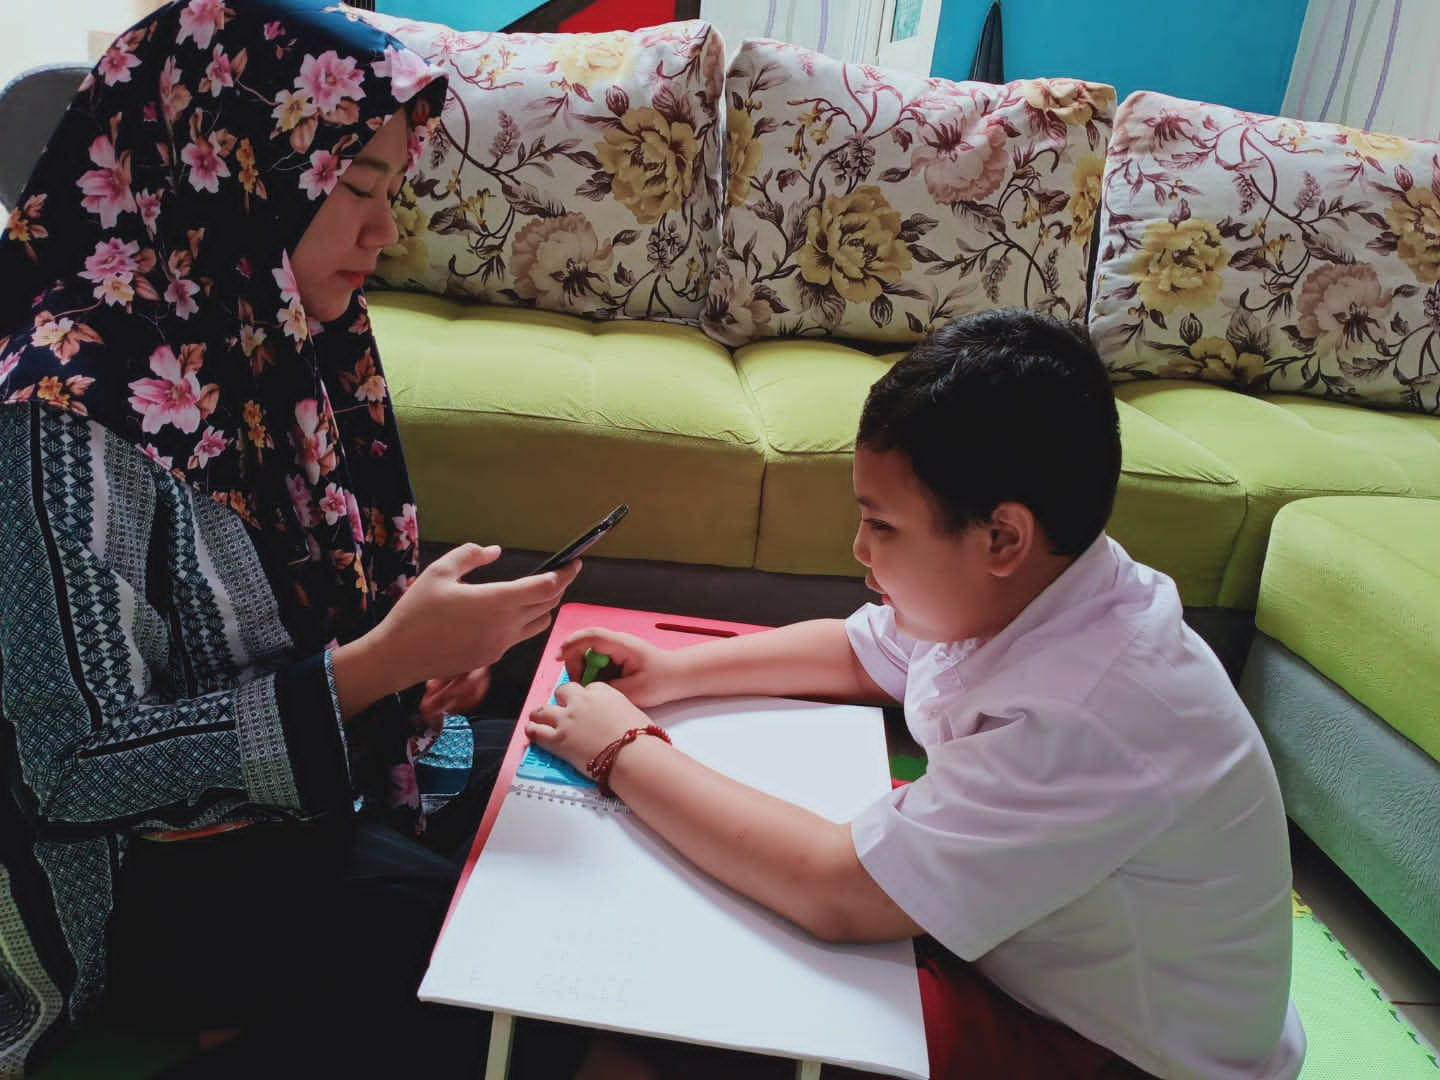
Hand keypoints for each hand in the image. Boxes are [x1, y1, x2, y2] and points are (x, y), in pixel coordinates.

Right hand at [335, 544, 580, 719]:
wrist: (399, 657)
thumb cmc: (415, 612)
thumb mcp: (440, 572)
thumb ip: (471, 555)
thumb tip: (495, 551)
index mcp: (497, 601)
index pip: (546, 587)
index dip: (565, 573)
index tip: (574, 562)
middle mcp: (506, 626)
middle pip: (549, 604)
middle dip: (559, 586)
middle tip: (561, 571)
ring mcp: (501, 644)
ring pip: (539, 623)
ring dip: (544, 606)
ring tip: (537, 590)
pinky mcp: (492, 656)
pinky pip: (519, 636)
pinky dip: (524, 621)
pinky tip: (509, 610)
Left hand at [526, 681, 649, 772]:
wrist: (633, 755)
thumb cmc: (640, 737)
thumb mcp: (632, 710)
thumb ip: (616, 708)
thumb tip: (614, 716)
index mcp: (602, 691)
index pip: (587, 687)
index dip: (584, 697)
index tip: (585, 704)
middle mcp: (581, 701)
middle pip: (563, 691)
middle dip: (562, 700)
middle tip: (563, 709)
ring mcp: (567, 719)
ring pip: (543, 709)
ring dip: (541, 714)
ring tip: (538, 717)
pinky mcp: (558, 739)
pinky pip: (537, 731)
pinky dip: (532, 730)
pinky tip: (531, 730)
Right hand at [557, 628, 685, 707]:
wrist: (678, 677)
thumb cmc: (661, 680)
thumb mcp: (632, 691)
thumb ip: (605, 690)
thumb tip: (585, 690)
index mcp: (621, 644)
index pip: (590, 636)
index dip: (570, 644)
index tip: (559, 658)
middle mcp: (617, 642)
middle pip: (584, 645)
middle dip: (576, 664)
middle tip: (580, 684)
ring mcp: (616, 648)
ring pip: (589, 655)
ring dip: (588, 671)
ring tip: (599, 687)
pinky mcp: (617, 656)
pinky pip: (598, 662)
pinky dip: (597, 674)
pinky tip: (608, 685)